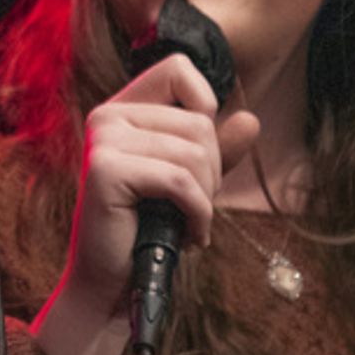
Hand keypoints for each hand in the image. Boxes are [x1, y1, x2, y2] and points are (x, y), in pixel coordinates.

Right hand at [30, 54, 260, 354]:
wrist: (113, 284)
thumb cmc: (149, 231)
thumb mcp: (191, 184)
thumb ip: (217, 150)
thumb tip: (250, 120)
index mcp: (123, 110)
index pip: (178, 70)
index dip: (204, 106)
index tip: (197, 155)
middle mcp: (107, 116)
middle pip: (199, 121)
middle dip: (211, 172)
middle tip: (191, 206)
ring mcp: (103, 140)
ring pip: (194, 153)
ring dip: (205, 199)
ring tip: (187, 224)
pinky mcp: (105, 170)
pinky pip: (180, 181)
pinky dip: (198, 215)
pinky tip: (189, 236)